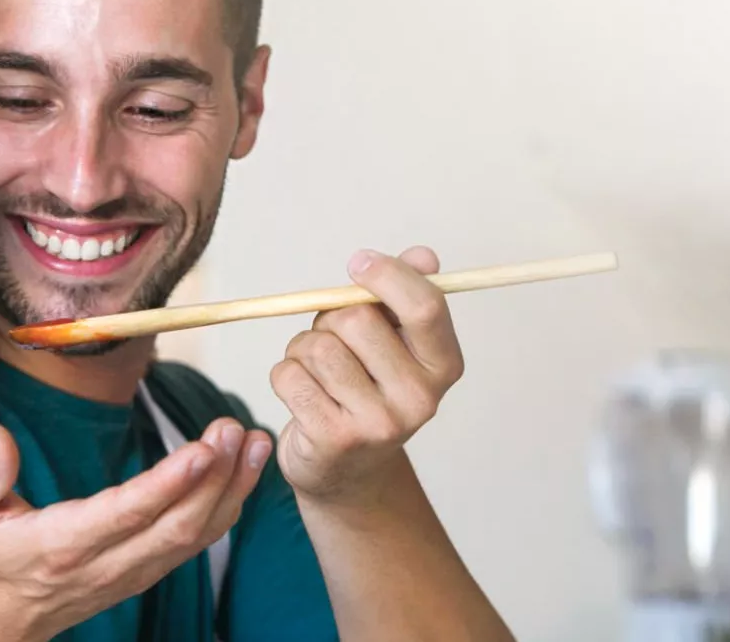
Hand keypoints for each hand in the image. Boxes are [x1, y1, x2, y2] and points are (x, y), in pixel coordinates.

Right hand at [0, 419, 270, 641]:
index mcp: (62, 545)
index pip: (125, 515)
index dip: (168, 484)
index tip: (202, 449)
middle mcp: (105, 564)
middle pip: (175, 526)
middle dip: (214, 477)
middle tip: (235, 430)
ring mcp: (131, 573)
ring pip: (194, 537)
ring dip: (231, 490)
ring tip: (254, 443)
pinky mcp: (145, 572)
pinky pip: (194, 543)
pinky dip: (225, 507)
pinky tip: (243, 473)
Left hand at [269, 246, 464, 503]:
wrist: (349, 472)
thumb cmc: (368, 390)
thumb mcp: (395, 345)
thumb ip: (406, 298)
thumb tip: (423, 256)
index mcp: (443, 366)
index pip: (424, 307)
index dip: (387, 275)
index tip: (359, 263)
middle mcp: (419, 398)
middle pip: (356, 320)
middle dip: (331, 319)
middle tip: (334, 341)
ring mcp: (378, 423)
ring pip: (317, 346)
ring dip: (304, 348)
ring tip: (318, 371)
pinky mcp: (334, 438)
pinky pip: (289, 374)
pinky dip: (285, 374)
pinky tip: (303, 394)